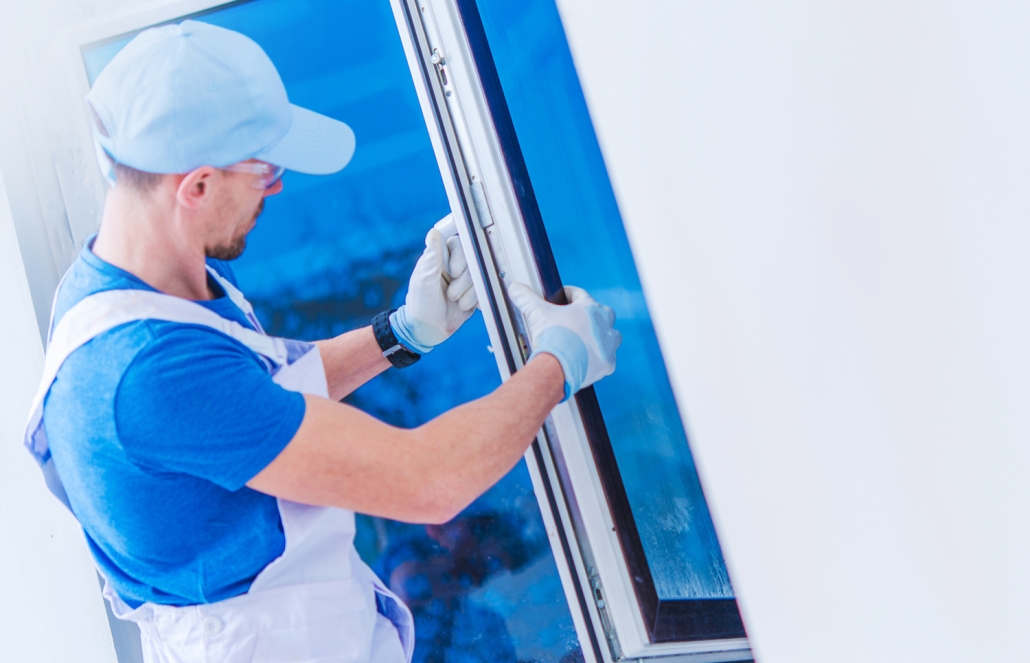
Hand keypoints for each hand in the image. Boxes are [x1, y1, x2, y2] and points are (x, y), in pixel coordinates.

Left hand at [390, 228, 477, 353]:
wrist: (430, 329)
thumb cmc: (421, 303)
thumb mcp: (424, 279)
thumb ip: (432, 256)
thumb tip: (433, 233)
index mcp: (442, 257)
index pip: (460, 244)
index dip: (460, 258)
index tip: (453, 272)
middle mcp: (456, 265)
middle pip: (474, 261)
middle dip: (464, 281)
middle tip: (451, 293)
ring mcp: (467, 279)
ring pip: (481, 276)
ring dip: (470, 293)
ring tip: (456, 301)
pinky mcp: (475, 292)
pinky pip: (486, 289)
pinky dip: (478, 299)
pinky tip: (466, 305)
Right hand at [508, 283, 621, 400]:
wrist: (558, 368)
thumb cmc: (552, 338)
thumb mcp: (536, 313)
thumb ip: (526, 298)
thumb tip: (515, 288)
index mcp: (590, 309)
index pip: (580, 295)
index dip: (569, 293)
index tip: (562, 296)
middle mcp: (604, 325)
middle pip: (602, 314)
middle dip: (590, 315)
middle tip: (575, 319)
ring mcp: (608, 345)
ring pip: (610, 337)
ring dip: (600, 337)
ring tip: (586, 340)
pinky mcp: (607, 365)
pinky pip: (608, 360)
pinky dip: (600, 359)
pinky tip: (590, 360)